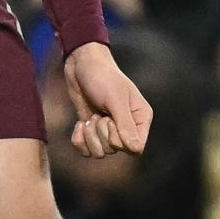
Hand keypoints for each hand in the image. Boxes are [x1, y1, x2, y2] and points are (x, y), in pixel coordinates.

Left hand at [64, 42, 151, 158]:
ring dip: (90, 137)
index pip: (137, 148)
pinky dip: (79, 140)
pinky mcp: (92, 131)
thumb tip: (135, 149)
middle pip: (115, 151)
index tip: (111, 122)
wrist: (81, 66)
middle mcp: (127, 127)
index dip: (120, 142)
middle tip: (100, 114)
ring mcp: (109, 130)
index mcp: (140, 118)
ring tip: (90, 117)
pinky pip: (86, 151)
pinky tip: (80, 124)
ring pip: (100, 153)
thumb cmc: (103, 78)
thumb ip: (125, 124)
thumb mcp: (115, 99)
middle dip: (101, 135)